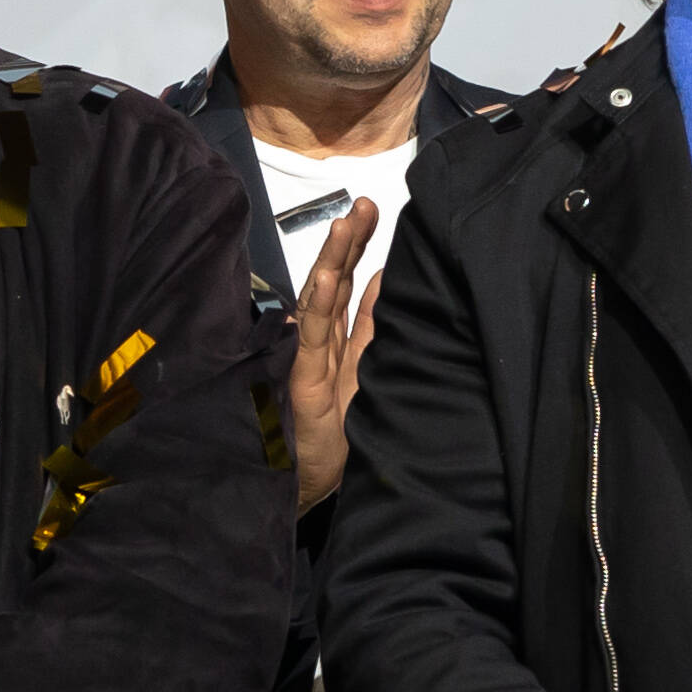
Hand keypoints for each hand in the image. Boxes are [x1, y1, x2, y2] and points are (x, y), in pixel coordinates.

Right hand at [286, 195, 380, 511]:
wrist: (309, 487)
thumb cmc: (339, 436)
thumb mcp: (367, 373)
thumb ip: (374, 328)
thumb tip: (388, 278)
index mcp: (337, 341)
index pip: (347, 284)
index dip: (357, 247)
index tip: (373, 209)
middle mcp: (319, 344)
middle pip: (333, 284)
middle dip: (347, 243)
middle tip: (364, 204)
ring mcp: (309, 361)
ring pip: (320, 303)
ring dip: (331, 263)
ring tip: (344, 225)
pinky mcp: (304, 382)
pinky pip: (311, 339)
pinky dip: (317, 307)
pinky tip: (325, 277)